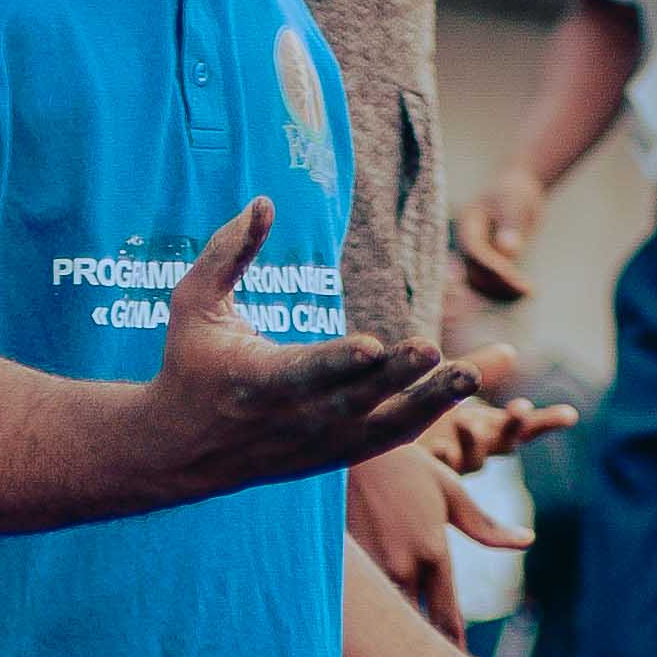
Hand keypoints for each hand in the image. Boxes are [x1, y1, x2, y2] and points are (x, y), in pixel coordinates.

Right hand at [155, 201, 495, 487]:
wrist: (182, 450)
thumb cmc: (189, 363)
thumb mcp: (193, 303)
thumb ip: (228, 252)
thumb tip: (264, 201)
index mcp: (255, 382)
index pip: (303, 373)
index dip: (338, 361)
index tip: (372, 346)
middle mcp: (292, 420)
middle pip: (354, 401)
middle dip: (397, 378)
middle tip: (437, 351)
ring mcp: (318, 444)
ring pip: (384, 427)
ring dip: (432, 403)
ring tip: (475, 374)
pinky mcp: (337, 456)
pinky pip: (392, 437)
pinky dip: (428, 414)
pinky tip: (464, 384)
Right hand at [348, 410, 533, 640]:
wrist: (349, 451)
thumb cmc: (407, 467)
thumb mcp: (451, 493)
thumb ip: (487, 527)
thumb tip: (527, 541)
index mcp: (434, 553)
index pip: (447, 618)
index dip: (456, 649)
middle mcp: (403, 567)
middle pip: (418, 628)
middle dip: (427, 654)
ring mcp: (372, 569)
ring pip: (389, 618)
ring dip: (396, 642)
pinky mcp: (347, 567)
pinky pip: (363, 603)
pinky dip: (371, 620)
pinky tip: (371, 637)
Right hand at [452, 168, 545, 294]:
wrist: (515, 194)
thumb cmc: (515, 193)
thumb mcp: (516, 202)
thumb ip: (512, 224)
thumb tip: (509, 250)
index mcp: (467, 223)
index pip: (473, 249)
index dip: (490, 264)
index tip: (513, 276)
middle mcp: (465, 243)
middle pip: (474, 271)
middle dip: (499, 283)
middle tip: (528, 289)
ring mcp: (473, 257)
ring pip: (480, 284)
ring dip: (503, 292)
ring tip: (530, 292)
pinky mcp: (483, 267)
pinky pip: (490, 286)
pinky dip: (506, 292)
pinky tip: (529, 293)